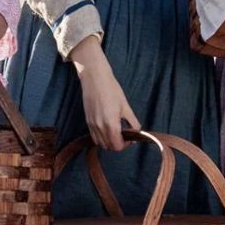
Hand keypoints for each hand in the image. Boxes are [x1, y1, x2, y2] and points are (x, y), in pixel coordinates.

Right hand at [69, 36, 140, 151]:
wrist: (95, 78)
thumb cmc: (112, 90)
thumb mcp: (126, 106)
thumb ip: (132, 122)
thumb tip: (137, 132)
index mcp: (111, 125)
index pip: (117, 146)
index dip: (125, 145)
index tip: (130, 137)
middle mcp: (100, 128)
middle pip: (109, 147)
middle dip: (118, 144)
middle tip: (124, 134)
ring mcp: (92, 125)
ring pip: (100, 143)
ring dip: (109, 141)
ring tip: (115, 131)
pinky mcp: (87, 121)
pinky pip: (94, 136)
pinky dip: (101, 137)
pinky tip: (106, 128)